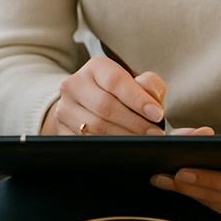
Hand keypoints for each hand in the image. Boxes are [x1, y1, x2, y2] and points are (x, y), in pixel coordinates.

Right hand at [41, 57, 212, 136]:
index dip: (137, 98)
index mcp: (95, 68)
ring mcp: (65, 109)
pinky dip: (107, 149)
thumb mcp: (135, 84)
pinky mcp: (61, 131)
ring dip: (123, 138)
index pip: (115, 80)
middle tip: (156, 135)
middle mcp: (74, 85)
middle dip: (134, 123)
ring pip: (94, 127)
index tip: (158, 114)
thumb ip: (151, 88)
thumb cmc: (119, 95)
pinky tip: (124, 152)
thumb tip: (158, 102)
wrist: (83, 105)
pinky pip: (85, 143)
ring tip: (143, 144)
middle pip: (105, 106)